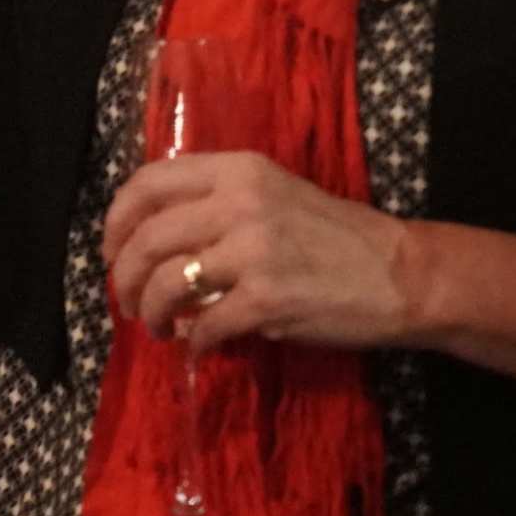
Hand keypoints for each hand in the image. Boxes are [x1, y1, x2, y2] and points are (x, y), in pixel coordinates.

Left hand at [104, 151, 409, 352]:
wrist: (402, 275)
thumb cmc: (335, 237)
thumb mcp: (273, 196)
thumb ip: (215, 205)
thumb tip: (152, 240)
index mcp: (237, 170)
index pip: (148, 184)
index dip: (117, 221)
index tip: (112, 251)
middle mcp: (239, 203)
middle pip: (147, 238)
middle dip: (124, 277)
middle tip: (127, 301)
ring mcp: (253, 251)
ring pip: (166, 283)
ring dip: (151, 312)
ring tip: (157, 326)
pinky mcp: (268, 299)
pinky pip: (205, 324)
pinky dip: (194, 340)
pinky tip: (199, 345)